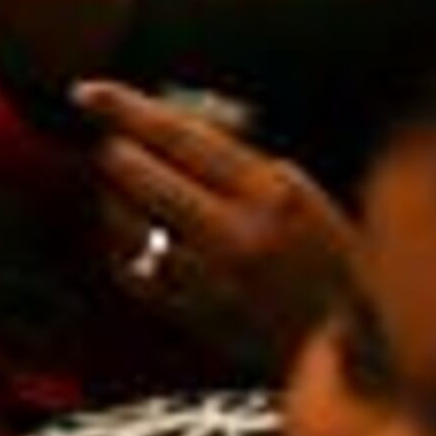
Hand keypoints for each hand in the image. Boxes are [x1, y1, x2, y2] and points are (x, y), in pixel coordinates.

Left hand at [75, 78, 353, 378]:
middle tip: (117, 144)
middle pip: (138, 175)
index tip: (88, 91)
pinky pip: (130, 269)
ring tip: (124, 187)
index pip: (179, 136)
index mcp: (268, 193)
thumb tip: (170, 123)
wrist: (348, 345)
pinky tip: (133, 234)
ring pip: (125, 222)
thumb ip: (237, 159)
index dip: (126, 108)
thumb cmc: (329, 257)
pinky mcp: (193, 316)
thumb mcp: (300, 191)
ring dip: (113, 197)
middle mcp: (234, 235)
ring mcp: (209, 280)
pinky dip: (121, 244)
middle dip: (117, 151)